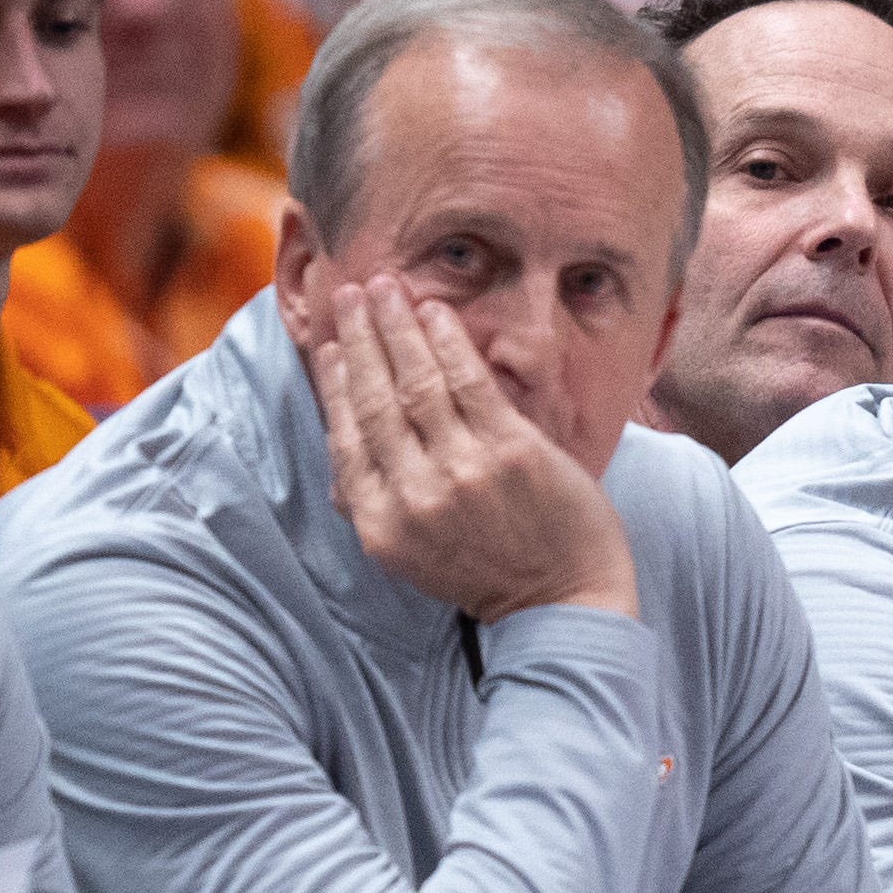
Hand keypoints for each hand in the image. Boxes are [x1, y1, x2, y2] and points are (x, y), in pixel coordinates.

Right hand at [308, 278, 637, 623]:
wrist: (562, 604)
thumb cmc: (489, 574)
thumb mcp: (412, 556)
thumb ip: (377, 506)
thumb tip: (342, 453)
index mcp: (382, 525)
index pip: (346, 439)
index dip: (334, 385)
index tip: (331, 347)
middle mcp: (415, 497)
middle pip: (375, 400)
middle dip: (359, 339)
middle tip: (349, 294)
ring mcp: (463, 471)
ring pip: (417, 383)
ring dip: (395, 326)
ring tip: (383, 287)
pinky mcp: (511, 451)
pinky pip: (469, 382)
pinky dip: (447, 340)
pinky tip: (432, 311)